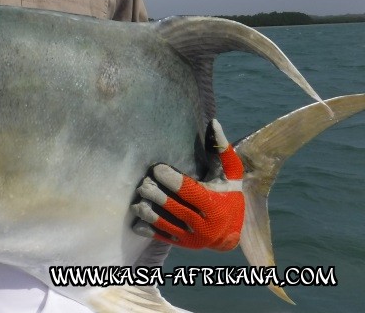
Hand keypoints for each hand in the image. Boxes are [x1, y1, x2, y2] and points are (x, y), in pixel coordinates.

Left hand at [131, 119, 244, 250]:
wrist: (232, 231)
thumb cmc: (229, 193)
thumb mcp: (231, 172)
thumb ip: (222, 149)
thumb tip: (214, 123)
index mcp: (215, 207)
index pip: (187, 191)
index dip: (169, 179)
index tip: (156, 168)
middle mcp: (204, 227)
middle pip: (171, 206)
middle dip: (154, 192)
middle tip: (143, 181)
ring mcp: (192, 239)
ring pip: (162, 222)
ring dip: (146, 209)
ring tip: (139, 195)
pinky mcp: (182, 245)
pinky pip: (160, 236)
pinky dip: (146, 227)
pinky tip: (136, 217)